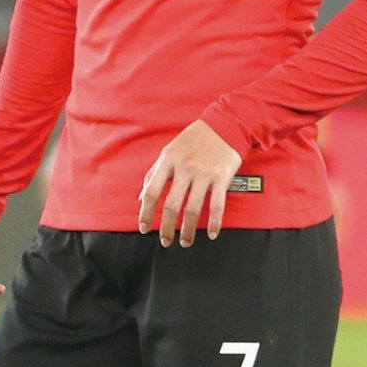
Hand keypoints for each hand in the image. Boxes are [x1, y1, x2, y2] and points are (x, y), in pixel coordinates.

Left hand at [138, 120, 242, 247]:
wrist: (224, 125)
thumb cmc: (194, 139)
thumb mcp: (169, 150)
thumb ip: (154, 173)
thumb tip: (141, 197)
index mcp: (168, 160)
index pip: (152, 191)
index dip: (146, 213)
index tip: (144, 228)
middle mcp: (185, 168)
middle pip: (171, 205)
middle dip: (166, 228)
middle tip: (165, 241)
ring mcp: (203, 173)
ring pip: (192, 209)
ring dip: (187, 230)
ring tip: (185, 241)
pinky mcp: (221, 178)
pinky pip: (217, 205)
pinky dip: (214, 223)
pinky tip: (211, 233)